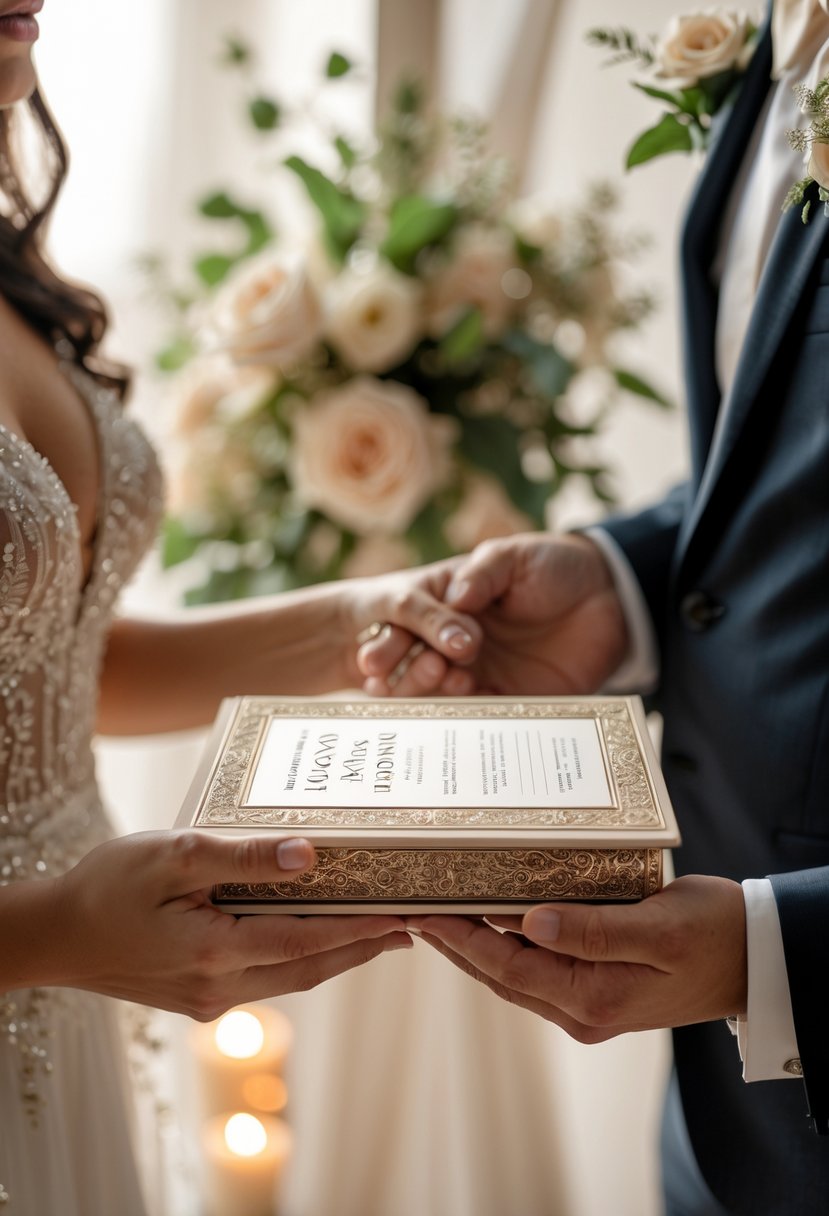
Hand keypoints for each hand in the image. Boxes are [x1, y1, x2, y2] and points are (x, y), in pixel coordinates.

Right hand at [41, 831, 410, 1019]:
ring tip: (377, 932)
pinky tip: (311, 934)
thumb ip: (241, 857)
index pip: (311, 940)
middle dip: (364, 947)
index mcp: (218, 952)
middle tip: (413, 927)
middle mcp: (222, 987)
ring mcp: (210, 998)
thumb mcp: (173, 855)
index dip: (363, 928)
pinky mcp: (200, 996)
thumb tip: (308, 856)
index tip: (408, 915)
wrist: (54, 936)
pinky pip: (266, 976)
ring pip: (292, 976)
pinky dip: (299, 956)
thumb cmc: (107, 886)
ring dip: (336, 954)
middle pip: (312, 967)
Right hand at [356, 532, 628, 696]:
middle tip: (398, 674)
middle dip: (403, 672)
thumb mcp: (515, 556)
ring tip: (441, 680)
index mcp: (449, 606)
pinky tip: (464, 708)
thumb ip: (484, 573)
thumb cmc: (553, 566)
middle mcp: (457, 643)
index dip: (390, 642)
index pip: (409, 627)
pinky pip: (482, 714)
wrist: (609, 595)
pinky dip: (467, 716)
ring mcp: (482, 672)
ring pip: (442, 693)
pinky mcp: (512, 697)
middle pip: (417, 664)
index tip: (373, 659)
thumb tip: (454, 596)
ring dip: (432, 693)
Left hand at [407, 875, 746, 1040]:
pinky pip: (539, 967)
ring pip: (515, 972)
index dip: (460, 940)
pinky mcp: (598, 986)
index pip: (507, 968)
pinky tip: (493, 919)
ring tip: (440, 910)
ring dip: (476, 944)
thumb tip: (529, 922)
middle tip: (414, 906)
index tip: (423, 912)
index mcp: (592, 998)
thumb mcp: (657, 929)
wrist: (756, 957)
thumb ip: (594, 929)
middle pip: (501, 974)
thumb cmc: (714, 936)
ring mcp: (589, 1002)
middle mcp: (582, 1009)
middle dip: (455, 943)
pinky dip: (508, 943)